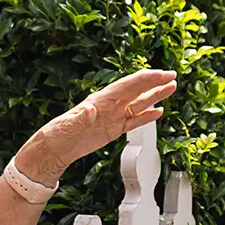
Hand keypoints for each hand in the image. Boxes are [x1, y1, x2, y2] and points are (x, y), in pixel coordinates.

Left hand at [15, 69, 177, 181]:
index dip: (145, 79)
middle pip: (137, 91)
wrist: (53, 150)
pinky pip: (134, 121)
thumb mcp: (67, 126)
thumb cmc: (56, 135)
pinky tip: (158, 112)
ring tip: (171, 88)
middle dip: (155, 83)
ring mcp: (112, 117)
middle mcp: (109, 106)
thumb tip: (90, 108)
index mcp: (100, 101)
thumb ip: (80, 117)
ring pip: (139, 104)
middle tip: (172, 75)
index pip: (127, 87)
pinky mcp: (113, 130)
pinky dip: (147, 116)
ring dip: (155, 96)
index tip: (161, 74)